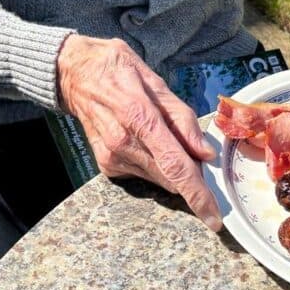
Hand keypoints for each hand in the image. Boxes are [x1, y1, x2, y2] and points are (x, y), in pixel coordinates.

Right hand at [57, 34, 221, 230]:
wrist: (75, 74)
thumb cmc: (119, 71)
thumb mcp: (156, 82)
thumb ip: (183, 119)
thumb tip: (205, 153)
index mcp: (138, 116)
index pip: (174, 164)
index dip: (197, 194)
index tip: (213, 217)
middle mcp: (122, 142)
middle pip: (170, 177)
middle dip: (191, 174)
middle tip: (193, 149)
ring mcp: (111, 156)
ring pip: (159, 178)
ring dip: (171, 168)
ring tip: (162, 136)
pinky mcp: (107, 165)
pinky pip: (144, 175)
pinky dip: (154, 165)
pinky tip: (144, 141)